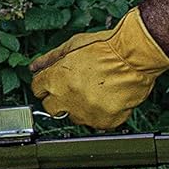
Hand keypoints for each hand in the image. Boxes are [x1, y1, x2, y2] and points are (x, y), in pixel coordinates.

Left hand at [30, 7, 168, 130]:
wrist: (134, 56)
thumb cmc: (105, 47)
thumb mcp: (71, 46)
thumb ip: (49, 59)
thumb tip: (34, 67)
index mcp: (55, 80)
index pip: (37, 90)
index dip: (45, 84)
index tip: (52, 83)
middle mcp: (67, 99)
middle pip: (51, 108)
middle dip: (58, 99)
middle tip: (73, 88)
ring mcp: (86, 112)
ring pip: (74, 116)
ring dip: (79, 107)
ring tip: (94, 91)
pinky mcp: (104, 121)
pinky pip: (95, 122)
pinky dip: (99, 114)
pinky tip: (106, 99)